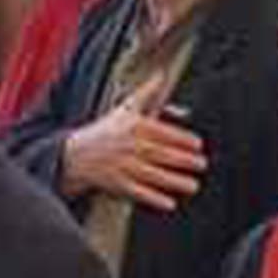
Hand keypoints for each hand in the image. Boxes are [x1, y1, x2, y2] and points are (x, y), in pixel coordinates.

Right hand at [60, 103, 209, 210]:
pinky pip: (138, 192)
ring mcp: (122, 165)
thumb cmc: (105, 131)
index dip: (182, 139)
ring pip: (153, 174)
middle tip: (202, 164)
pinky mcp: (116, 184)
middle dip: (184, 160)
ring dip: (174, 181)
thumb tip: (162, 73)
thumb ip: (146, 93)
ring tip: (194, 185)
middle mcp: (128, 145)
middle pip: (161, 154)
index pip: (162, 132)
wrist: (74, 154)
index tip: (198, 145)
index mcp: (133, 126)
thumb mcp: (124, 108)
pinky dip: (154, 198)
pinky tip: (170, 203)